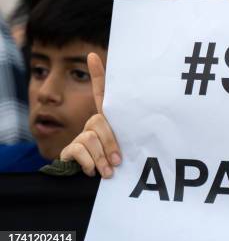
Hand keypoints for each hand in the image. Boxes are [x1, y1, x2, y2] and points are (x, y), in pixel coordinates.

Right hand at [59, 53, 121, 177]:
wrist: (102, 184)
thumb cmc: (121, 163)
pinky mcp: (71, 149)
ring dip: (102, 158)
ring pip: (91, 137)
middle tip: (118, 160)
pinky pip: (79, 149)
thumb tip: (145, 134)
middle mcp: (93, 123)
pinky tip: (92, 171)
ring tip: (108, 170)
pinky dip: (89, 163)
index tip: (93, 56)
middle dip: (110, 144)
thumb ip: (133, 138)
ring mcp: (81, 135)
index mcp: (109, 119)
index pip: (102, 93)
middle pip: (100, 122)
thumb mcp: (130, 147)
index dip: (97, 74)